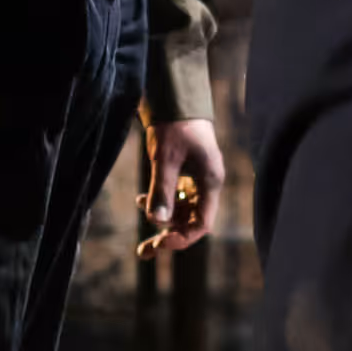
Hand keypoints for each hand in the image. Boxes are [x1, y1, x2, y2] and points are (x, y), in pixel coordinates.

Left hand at [141, 117, 223, 254]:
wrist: (176, 97)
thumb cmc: (175, 125)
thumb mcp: (165, 158)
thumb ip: (162, 190)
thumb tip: (157, 222)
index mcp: (210, 181)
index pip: (202, 223)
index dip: (181, 238)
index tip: (159, 243)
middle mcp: (206, 184)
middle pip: (191, 221)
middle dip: (170, 237)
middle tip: (144, 252)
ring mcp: (197, 179)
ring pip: (182, 212)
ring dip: (164, 225)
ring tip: (142, 242)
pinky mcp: (186, 173)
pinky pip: (176, 197)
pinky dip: (161, 204)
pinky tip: (141, 202)